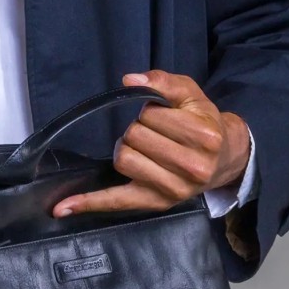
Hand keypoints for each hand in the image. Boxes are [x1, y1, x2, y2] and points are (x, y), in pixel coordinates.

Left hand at [51, 69, 249, 218]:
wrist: (225, 158)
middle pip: (134, 137)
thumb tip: (129, 81)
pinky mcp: (155, 203)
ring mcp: (174, 189)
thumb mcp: (191, 94)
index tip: (164, 116)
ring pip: (123, 160)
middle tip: (156, 134)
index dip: (151, 111)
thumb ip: (162, 81)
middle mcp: (192, 167)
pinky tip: (63, 207)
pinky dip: (88, 203)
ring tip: (147, 149)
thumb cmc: (203, 122)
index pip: (150, 116)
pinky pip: (115, 202)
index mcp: (203, 137)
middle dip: (139, 129)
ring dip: (127, 149)